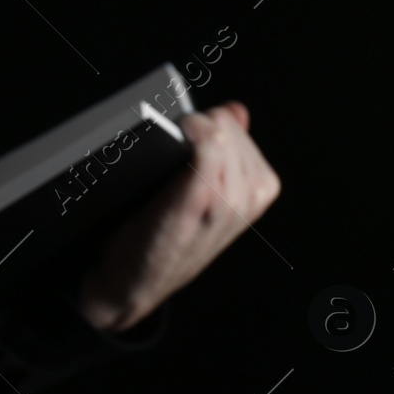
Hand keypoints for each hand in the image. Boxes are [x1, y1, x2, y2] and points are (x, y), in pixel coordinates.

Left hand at [77, 102, 280, 332]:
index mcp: (260, 187)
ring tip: (163, 167)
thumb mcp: (204, 196)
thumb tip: (236, 110)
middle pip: (221, 122)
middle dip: (191, 131)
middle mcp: (252, 192)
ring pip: (211, 129)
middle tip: (168, 160)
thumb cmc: (163, 237)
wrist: (133, 283)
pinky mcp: (199, 198)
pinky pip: (205, 144)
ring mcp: (229, 197)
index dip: (198, 126)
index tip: (178, 145)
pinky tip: (167, 151)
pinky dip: (184, 136)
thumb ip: (226, 152)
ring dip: (181, 136)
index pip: (232, 122)